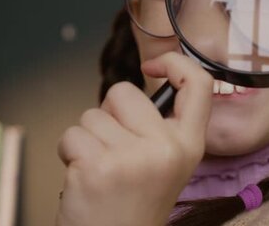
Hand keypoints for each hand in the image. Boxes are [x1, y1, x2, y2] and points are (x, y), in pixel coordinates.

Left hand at [55, 52, 213, 225]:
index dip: (175, 63)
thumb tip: (134, 90)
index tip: (153, 65)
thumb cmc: (132, 205)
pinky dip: (69, 153)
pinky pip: (71, 135)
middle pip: (123, 92)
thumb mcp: (165, 165)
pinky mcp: (98, 166)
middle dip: (108, 115)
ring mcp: (132, 157)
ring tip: (99, 170)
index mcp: (188, 146)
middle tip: (113, 150)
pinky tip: (83, 178)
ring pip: (91, 115)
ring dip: (86, 139)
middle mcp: (166, 149)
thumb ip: (158, 128)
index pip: (199, 84)